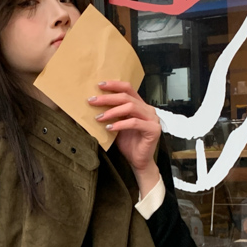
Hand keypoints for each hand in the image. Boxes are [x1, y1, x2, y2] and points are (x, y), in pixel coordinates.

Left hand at [88, 80, 161, 195]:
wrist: (138, 162)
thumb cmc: (128, 144)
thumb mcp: (117, 124)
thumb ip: (112, 113)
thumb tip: (94, 104)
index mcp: (140, 105)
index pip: (128, 89)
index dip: (114, 85)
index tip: (99, 85)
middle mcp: (147, 109)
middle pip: (126, 97)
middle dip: (108, 98)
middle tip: (93, 101)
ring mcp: (152, 119)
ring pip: (131, 107)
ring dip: (112, 111)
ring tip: (99, 117)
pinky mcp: (153, 130)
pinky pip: (134, 123)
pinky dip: (120, 124)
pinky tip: (109, 128)